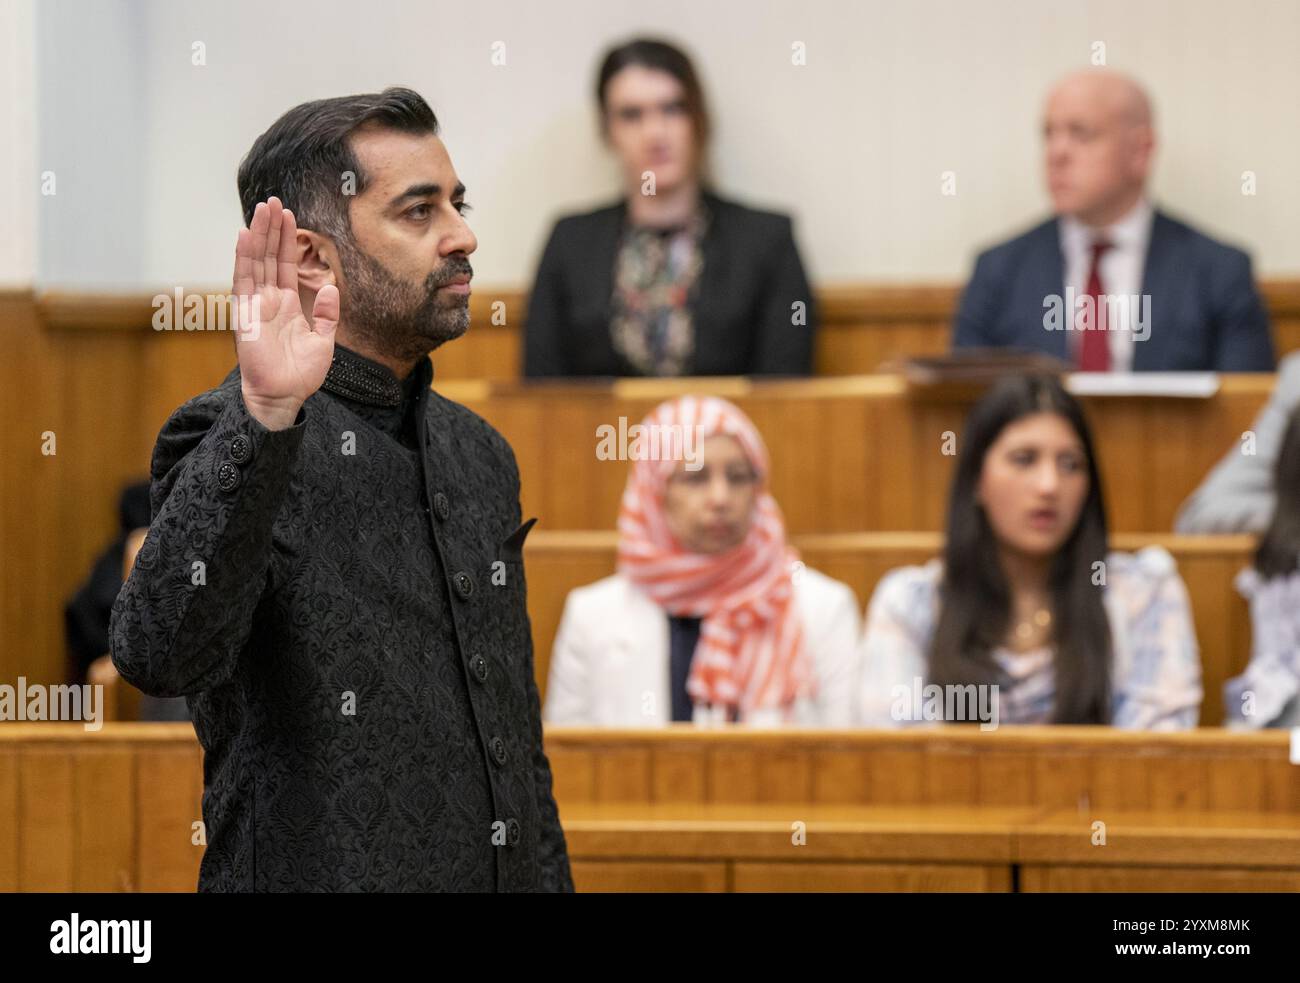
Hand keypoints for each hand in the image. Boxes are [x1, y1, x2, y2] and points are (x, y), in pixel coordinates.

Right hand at [232, 197, 337, 429]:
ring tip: (262, 208)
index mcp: (286, 304)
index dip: (286, 240)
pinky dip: (243, 257)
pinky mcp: (244, 314)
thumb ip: (328, 315)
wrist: (284, 396)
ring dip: (258, 234)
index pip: (284, 265)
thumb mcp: (324, 341)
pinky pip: (243, 281)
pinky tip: (244, 235)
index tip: (288, 215)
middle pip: (268, 256)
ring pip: (255, 261)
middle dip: (271, 228)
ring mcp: (255, 305)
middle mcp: (268, 300)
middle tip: (273, 200)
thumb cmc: (300, 374)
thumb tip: (333, 288)